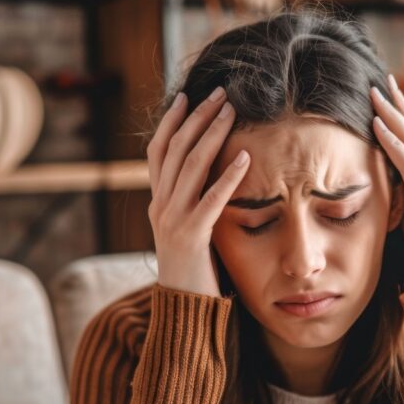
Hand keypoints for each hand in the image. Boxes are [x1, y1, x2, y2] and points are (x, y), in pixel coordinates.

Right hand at [146, 86, 249, 297]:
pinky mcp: (191, 237)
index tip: (188, 96)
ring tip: (231, 111)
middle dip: (197, 117)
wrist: (182, 310)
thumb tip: (209, 178)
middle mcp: (160, 206)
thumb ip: (193, 204)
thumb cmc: (194, 271)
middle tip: (219, 92)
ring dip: (212, 134)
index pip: (159, 151)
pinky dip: (227, 176)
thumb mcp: (188, 230)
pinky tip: (245, 157)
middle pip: (175, 150)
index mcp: (158, 203)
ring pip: (190, 167)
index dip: (172, 122)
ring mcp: (172, 221)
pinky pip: (210, 200)